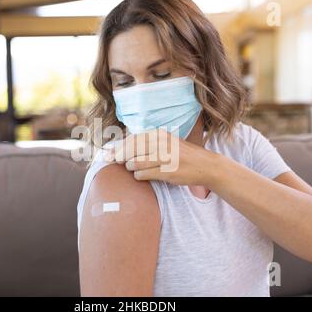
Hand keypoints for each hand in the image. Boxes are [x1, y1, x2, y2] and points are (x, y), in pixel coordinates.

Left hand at [105, 129, 222, 185]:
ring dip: (131, 167)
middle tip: (114, 162)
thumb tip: (118, 149)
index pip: (132, 140)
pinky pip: (143, 174)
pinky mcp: (167, 171)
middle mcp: (160, 143)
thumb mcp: (165, 142)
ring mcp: (164, 157)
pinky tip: (142, 176)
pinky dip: (139, 176)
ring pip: (135, 163)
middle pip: (130, 150)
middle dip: (119, 157)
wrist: (204, 165)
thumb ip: (145, 143)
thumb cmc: (181, 155)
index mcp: (158, 134)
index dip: (118, 147)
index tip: (107, 154)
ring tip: (135, 168)